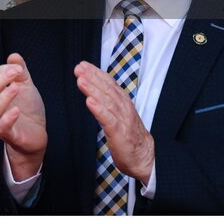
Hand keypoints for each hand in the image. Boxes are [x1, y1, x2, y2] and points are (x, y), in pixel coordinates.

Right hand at [0, 52, 46, 181]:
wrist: (37, 134)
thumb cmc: (28, 109)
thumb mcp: (26, 86)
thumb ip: (20, 71)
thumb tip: (13, 56)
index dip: (0, 71)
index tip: (17, 68)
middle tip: (15, 73)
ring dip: (3, 97)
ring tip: (17, 88)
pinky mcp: (9, 135)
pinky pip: (2, 127)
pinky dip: (8, 118)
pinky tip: (17, 110)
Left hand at [75, 61, 154, 184]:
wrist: (145, 158)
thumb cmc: (129, 135)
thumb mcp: (119, 113)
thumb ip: (109, 100)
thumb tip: (93, 86)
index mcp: (124, 102)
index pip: (110, 83)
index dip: (96, 73)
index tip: (83, 65)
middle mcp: (124, 108)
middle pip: (107, 89)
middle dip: (92, 77)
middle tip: (79, 68)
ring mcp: (123, 120)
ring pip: (107, 102)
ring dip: (93, 90)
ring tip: (81, 81)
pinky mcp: (120, 134)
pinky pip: (109, 120)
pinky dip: (99, 110)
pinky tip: (89, 102)